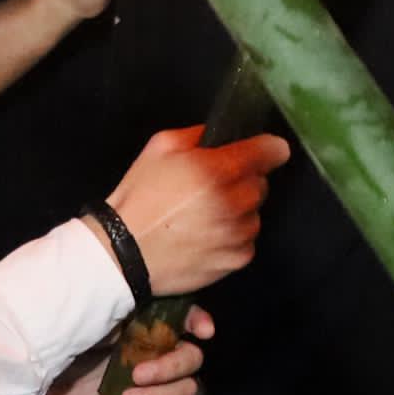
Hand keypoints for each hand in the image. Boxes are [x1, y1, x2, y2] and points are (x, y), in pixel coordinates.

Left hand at [49, 306, 210, 394]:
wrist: (42, 377)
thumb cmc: (67, 339)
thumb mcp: (94, 317)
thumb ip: (123, 307)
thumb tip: (141, 287)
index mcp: (149, 327)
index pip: (186, 319)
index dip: (199, 322)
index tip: (201, 331)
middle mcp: (157, 354)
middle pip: (191, 360)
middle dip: (170, 369)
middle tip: (137, 375)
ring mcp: (152, 386)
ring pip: (185, 391)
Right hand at [102, 128, 289, 295]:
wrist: (123, 253)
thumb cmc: (139, 197)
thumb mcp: (159, 148)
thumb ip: (196, 135)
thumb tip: (217, 136)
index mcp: (218, 170)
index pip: (270, 151)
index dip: (269, 148)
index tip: (267, 150)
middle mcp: (235, 202)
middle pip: (261, 183)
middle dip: (244, 181)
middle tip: (213, 187)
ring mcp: (239, 234)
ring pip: (255, 213)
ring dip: (239, 211)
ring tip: (206, 215)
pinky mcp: (237, 259)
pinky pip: (247, 240)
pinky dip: (234, 236)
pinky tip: (207, 236)